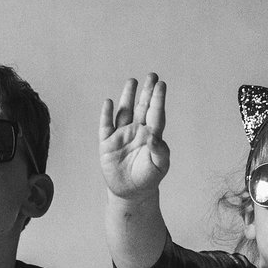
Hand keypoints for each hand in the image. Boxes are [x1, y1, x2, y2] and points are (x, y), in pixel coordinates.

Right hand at [99, 73, 169, 198]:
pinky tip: (108, 102)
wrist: (131, 192)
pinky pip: (106, 126)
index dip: (158, 99)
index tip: (161, 84)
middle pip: (142, 107)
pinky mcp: (107, 143)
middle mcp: (137, 131)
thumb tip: (154, 137)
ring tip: (132, 81)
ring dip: (127, 97)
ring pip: (124, 111)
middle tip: (152, 75)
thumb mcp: (159, 166)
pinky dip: (106, 114)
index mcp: (152, 134)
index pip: (156, 113)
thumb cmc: (149, 177)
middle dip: (146, 91)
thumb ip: (160, 151)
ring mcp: (122, 135)